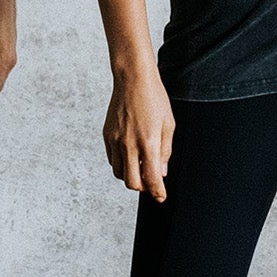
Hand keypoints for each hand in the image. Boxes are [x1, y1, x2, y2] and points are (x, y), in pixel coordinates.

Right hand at [104, 66, 174, 201]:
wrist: (133, 79)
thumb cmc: (154, 99)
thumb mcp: (169, 125)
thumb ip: (165, 151)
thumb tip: (162, 172)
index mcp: (148, 142)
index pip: (152, 178)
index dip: (158, 192)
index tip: (161, 197)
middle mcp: (129, 144)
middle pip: (132, 182)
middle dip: (143, 187)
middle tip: (151, 182)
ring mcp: (115, 140)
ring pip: (119, 173)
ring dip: (131, 176)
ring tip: (140, 167)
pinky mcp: (107, 135)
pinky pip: (112, 159)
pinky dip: (121, 164)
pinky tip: (131, 156)